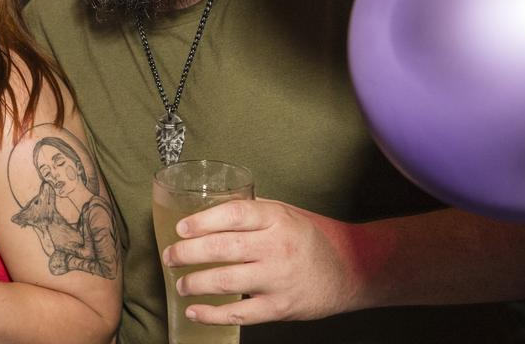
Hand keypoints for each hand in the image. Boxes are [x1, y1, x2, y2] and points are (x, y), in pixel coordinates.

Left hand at [161, 198, 358, 325]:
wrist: (353, 269)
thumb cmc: (313, 238)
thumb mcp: (286, 213)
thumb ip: (252, 212)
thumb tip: (211, 210)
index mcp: (276, 218)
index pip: (231, 215)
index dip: (201, 222)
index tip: (180, 229)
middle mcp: (276, 246)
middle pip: (222, 248)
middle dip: (188, 253)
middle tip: (170, 256)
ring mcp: (278, 278)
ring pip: (226, 281)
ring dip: (195, 283)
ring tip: (180, 283)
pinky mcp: (280, 307)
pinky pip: (239, 313)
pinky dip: (212, 314)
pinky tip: (195, 311)